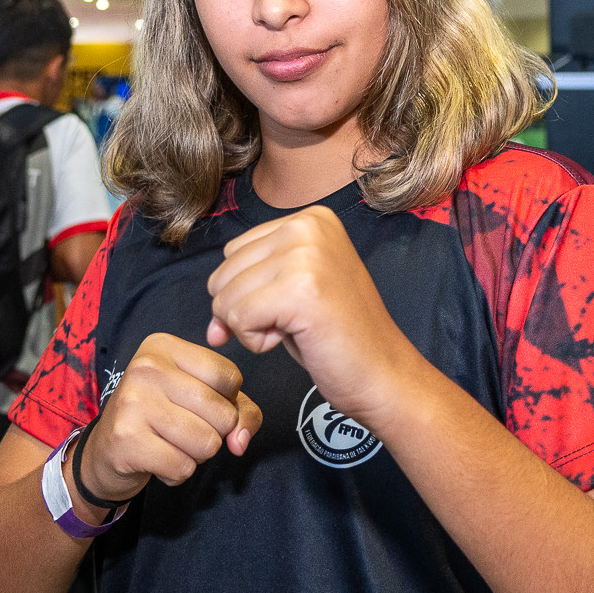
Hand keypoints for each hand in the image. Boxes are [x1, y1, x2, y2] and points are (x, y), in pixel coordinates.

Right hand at [75, 333, 261, 505]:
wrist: (106, 450)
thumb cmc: (163, 418)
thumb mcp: (202, 399)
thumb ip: (241, 412)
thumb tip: (240, 443)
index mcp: (165, 347)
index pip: (229, 376)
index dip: (228, 402)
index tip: (199, 405)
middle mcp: (146, 367)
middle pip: (223, 413)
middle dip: (214, 433)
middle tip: (183, 430)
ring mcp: (133, 402)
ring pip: (207, 443)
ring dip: (196, 456)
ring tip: (170, 444)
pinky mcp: (126, 439)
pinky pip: (183, 467)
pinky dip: (177, 473)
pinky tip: (157, 460)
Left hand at [204, 205, 413, 422]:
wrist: (383, 373)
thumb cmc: (339, 338)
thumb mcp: (291, 295)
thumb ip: (249, 290)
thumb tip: (210, 326)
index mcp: (310, 219)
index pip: (233, 252)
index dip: (245, 292)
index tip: (286, 309)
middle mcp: (307, 227)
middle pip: (224, 271)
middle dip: (244, 310)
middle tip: (292, 323)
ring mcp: (306, 256)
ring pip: (226, 296)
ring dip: (250, 327)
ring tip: (294, 329)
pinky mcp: (301, 290)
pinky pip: (238, 318)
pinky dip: (255, 341)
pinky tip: (290, 339)